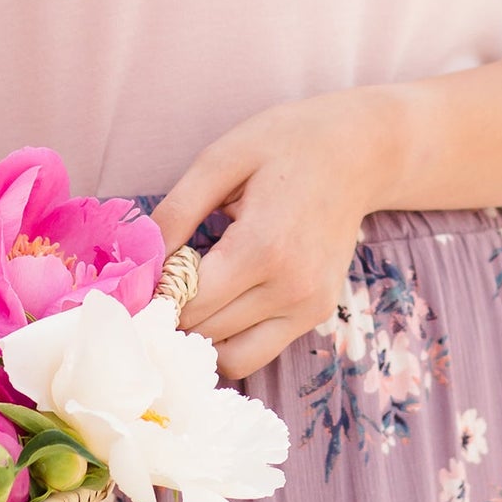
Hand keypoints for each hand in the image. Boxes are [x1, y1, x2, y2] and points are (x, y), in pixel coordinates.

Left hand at [151, 87, 408, 382]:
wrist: (360, 151)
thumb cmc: (286, 144)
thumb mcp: (221, 160)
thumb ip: (176, 211)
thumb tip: (141, 262)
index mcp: (262, 248)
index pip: (188, 305)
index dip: (153, 296)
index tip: (140, 278)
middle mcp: (292, 289)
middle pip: (205, 333)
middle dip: (173, 314)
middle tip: (161, 281)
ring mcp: (310, 308)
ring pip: (231, 357)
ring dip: (201, 335)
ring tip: (193, 293)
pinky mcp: (318, 315)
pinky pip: (258, 351)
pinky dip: (230, 338)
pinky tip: (221, 300)